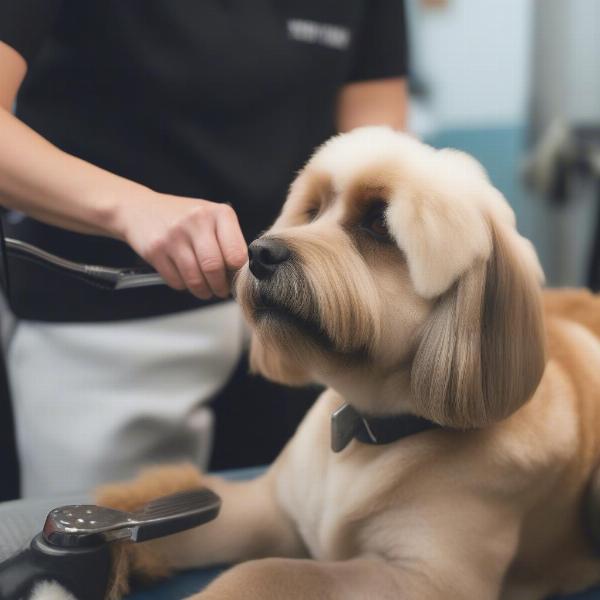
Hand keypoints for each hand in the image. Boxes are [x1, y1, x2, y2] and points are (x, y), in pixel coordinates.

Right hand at [116, 189, 247, 298]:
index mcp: (219, 213)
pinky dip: (184, 286)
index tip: (235, 278)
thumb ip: (228, 241)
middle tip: (220, 290)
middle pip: (214, 269)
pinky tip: (185, 278)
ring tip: (205, 289)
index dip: (237, 273)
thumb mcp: (211, 218)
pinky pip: (176, 282)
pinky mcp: (155, 250)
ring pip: (195, 279)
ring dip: (203, 291)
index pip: (236, 254)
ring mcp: (174, 235)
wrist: (140, 208)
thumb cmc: (183, 217)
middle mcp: (197, 221)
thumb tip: (239, 275)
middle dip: (220, 287)